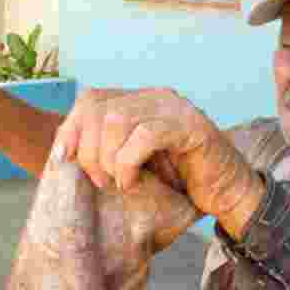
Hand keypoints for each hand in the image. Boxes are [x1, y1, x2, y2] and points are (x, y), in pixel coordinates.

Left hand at [54, 87, 262, 231]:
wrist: (228, 193)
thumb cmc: (179, 181)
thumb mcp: (132, 162)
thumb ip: (104, 150)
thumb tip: (62, 153)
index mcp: (139, 101)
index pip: (90, 98)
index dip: (70, 129)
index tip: (63, 160)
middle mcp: (155, 97)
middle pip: (98, 107)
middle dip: (88, 149)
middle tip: (99, 180)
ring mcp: (174, 108)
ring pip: (117, 119)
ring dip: (107, 158)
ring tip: (116, 182)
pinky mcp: (191, 127)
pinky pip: (145, 135)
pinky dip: (128, 163)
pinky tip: (132, 182)